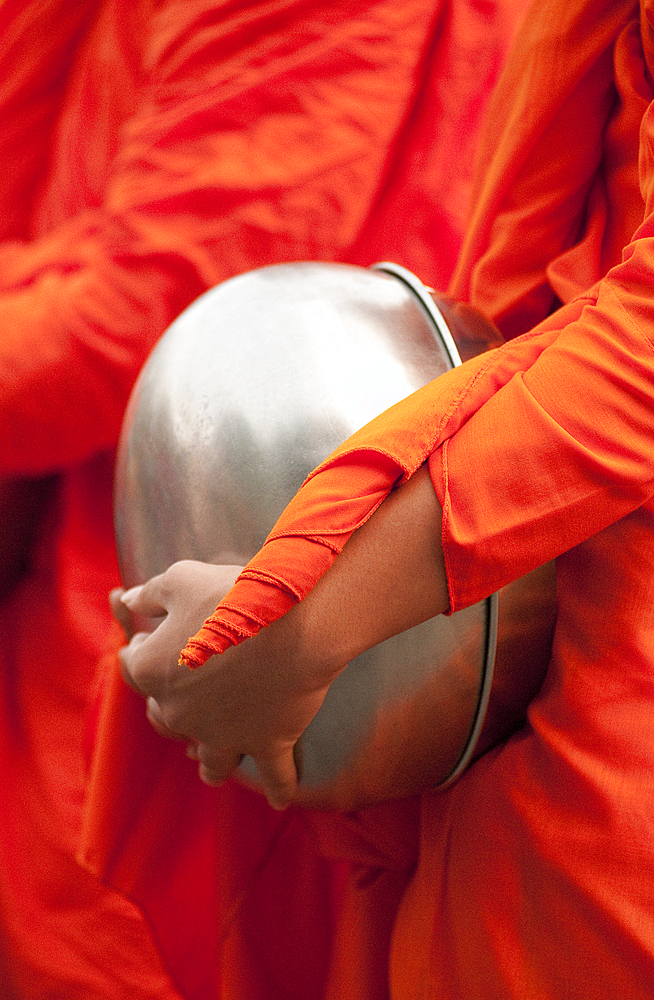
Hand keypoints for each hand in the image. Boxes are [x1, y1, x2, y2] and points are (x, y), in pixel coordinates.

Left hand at [118, 560, 339, 808]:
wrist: (291, 622)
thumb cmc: (232, 594)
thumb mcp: (180, 578)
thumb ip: (150, 594)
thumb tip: (129, 600)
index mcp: (152, 670)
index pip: (132, 664)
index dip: (140, 649)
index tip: (147, 639)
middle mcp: (180, 713)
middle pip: (165, 719)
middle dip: (169, 708)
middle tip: (183, 694)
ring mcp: (224, 735)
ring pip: (210, 761)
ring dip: (210, 760)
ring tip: (212, 765)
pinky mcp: (268, 744)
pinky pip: (274, 777)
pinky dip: (279, 789)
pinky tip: (280, 801)